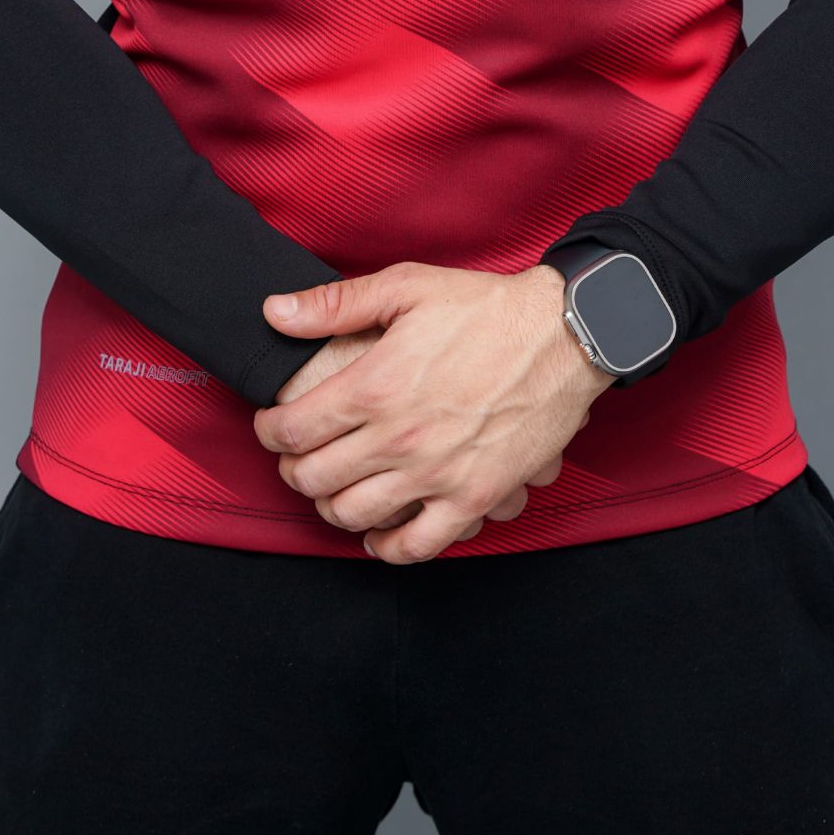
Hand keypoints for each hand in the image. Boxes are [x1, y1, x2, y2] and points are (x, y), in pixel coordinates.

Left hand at [252, 263, 613, 562]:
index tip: (273, 425)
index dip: (270, 431)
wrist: (563, 336)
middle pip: (313, 478)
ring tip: (335, 486)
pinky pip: (416, 546)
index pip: (292, 429)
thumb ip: (334, 304)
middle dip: (293, 468)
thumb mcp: (405, 287)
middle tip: (300, 454)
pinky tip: (379, 533)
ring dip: (332, 504)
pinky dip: (387, 547)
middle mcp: (398, 438)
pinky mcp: (473, 498)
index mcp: (374, 386)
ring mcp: (436, 474)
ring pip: (353, 515)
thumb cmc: (485, 309)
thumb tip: (275, 313)